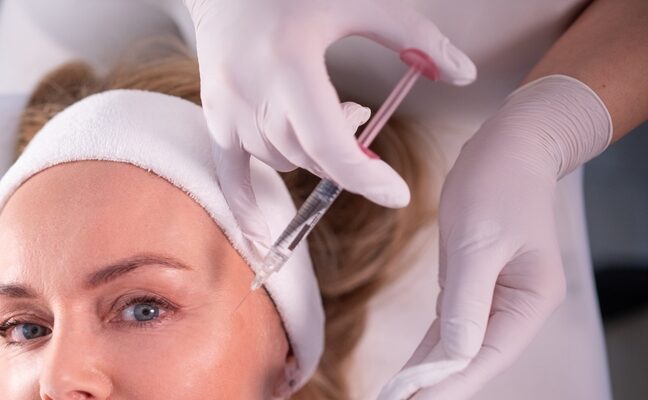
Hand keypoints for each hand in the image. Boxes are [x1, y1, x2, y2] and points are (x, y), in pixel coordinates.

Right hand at [183, 0, 475, 246]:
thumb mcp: (362, 4)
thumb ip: (415, 37)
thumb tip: (464, 74)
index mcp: (290, 62)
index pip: (328, 143)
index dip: (365, 176)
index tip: (397, 194)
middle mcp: (253, 90)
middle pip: (308, 157)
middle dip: (344, 155)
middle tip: (357, 119)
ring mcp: (228, 106)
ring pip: (280, 161)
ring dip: (311, 155)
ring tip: (322, 115)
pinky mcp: (214, 115)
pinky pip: (229, 174)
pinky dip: (247, 204)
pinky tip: (263, 234)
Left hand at [378, 75, 612, 398]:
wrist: (508, 145)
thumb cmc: (499, 183)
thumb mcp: (478, 241)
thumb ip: (466, 301)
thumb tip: (453, 354)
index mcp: (530, 300)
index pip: (487, 355)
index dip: (450, 383)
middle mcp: (516, 306)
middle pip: (474, 358)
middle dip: (437, 385)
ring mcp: (493, 297)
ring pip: (458, 346)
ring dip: (429, 373)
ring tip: (396, 398)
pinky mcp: (472, 284)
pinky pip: (448, 326)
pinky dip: (430, 348)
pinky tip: (410, 371)